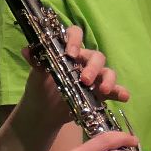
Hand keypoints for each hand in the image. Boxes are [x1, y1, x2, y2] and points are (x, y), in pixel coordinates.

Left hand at [16, 26, 126, 141]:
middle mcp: (84, 62)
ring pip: (107, 71)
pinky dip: (120, 92)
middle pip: (96, 56)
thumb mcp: (37, 76)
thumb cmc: (40, 89)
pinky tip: (123, 97)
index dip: (76, 40)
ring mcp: (94, 77)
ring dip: (108, 79)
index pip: (76, 36)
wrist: (42, 113)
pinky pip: (114, 90)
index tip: (71, 53)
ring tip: (103, 90)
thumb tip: (27, 50)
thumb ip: (36, 62)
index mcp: (69, 53)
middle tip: (84, 80)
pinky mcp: (100, 92)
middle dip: (93, 67)